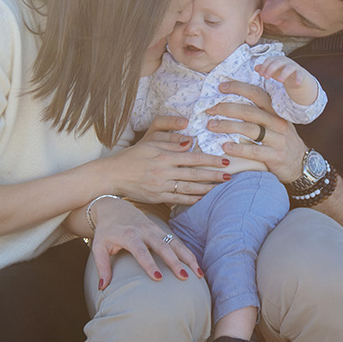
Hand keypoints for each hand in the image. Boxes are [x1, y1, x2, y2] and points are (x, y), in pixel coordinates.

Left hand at [89, 196, 202, 288]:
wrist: (114, 207)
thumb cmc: (106, 230)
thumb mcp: (99, 246)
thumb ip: (102, 266)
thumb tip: (103, 287)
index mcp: (129, 235)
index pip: (141, 251)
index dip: (149, 264)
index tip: (158, 278)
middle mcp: (145, 231)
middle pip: (163, 247)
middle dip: (174, 262)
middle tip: (184, 277)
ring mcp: (156, 229)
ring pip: (175, 243)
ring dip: (187, 258)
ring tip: (198, 274)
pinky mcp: (162, 230)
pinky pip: (177, 242)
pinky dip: (188, 253)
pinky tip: (196, 266)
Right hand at [101, 115, 227, 204]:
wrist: (113, 174)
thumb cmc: (132, 156)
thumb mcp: (150, 143)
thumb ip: (170, 142)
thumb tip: (190, 142)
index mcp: (164, 156)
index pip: (193, 158)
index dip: (210, 160)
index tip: (224, 161)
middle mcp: (164, 172)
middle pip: (194, 174)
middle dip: (213, 175)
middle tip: (229, 176)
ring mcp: (161, 186)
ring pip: (188, 188)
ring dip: (206, 188)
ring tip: (220, 187)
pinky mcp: (157, 197)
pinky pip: (178, 199)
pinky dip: (191, 199)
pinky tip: (202, 197)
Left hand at [206, 80, 307, 182]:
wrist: (302, 165)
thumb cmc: (282, 142)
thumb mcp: (276, 124)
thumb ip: (259, 114)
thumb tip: (231, 104)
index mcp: (276, 112)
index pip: (257, 94)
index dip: (239, 88)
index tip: (221, 87)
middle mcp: (278, 123)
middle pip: (249, 111)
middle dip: (226, 108)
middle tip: (210, 110)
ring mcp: (278, 140)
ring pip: (249, 129)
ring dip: (227, 126)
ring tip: (211, 126)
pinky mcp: (276, 156)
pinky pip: (254, 151)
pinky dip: (238, 148)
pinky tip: (225, 147)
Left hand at [254, 55, 317, 105]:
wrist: (297, 77)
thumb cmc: (282, 72)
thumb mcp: (273, 71)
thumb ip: (264, 69)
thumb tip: (255, 67)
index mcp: (278, 60)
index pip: (270, 60)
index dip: (264, 66)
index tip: (261, 74)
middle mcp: (286, 61)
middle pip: (278, 62)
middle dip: (271, 69)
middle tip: (266, 77)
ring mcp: (294, 66)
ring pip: (289, 68)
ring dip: (284, 73)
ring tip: (279, 80)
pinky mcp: (301, 73)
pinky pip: (300, 74)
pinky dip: (299, 79)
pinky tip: (296, 84)